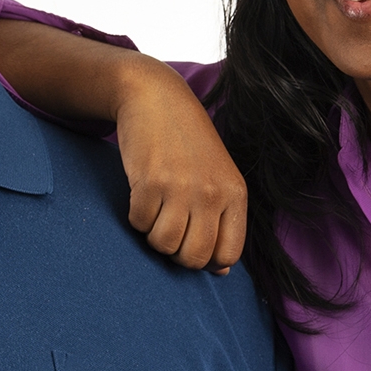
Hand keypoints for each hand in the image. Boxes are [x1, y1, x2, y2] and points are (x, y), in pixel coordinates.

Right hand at [113, 59, 247, 271]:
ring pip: (163, 244)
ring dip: (153, 234)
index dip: (205, 259)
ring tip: (156, 210)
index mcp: (234, 195)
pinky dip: (136, 216)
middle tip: (169, 229)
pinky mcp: (150, 181)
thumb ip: (223, 221)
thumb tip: (220, 271)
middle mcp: (212, 194)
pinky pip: (139, 223)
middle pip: (193, 257)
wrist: (156, 99)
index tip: (192, 242)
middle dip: (175, 252)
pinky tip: (142, 193)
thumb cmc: (187, 144)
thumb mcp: (217, 178)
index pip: (227, 255)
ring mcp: (181, 188)